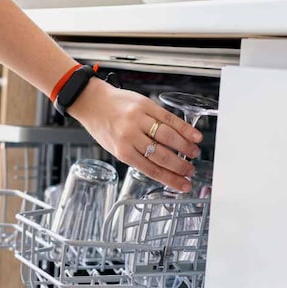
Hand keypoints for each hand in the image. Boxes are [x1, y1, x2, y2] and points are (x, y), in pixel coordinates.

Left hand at [68, 78, 202, 191]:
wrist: (92, 101)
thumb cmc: (103, 125)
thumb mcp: (114, 148)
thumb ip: (135, 156)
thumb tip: (160, 168)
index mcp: (122, 151)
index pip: (152, 169)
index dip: (171, 179)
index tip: (183, 185)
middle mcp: (130, 136)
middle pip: (162, 155)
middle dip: (180, 166)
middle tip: (191, 171)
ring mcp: (139, 119)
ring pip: (168, 137)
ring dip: (185, 147)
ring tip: (194, 153)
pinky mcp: (145, 105)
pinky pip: (168, 118)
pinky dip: (184, 128)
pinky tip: (194, 135)